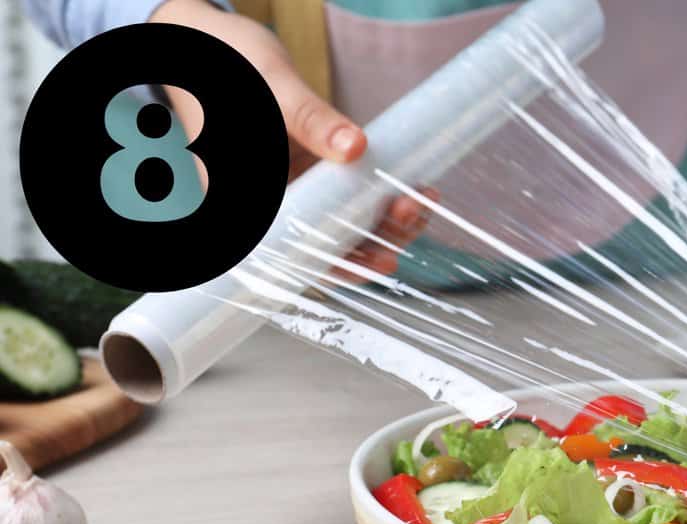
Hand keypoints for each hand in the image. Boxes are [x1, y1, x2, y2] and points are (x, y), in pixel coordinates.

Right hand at [150, 0, 426, 270]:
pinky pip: (347, 194)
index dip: (341, 264)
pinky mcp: (309, 173)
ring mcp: (290, 189)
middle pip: (326, 243)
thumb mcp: (272, 87)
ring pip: (342, 222)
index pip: (297, 252)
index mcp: (247, 198)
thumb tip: (354, 147)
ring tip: (420, 202)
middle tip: (411, 214)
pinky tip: (413, 188)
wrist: (210, 41)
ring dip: (383, 221)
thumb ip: (310, 119)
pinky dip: (379, 195)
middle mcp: (268, 204)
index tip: (380, 260)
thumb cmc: (227, 63)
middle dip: (375, 239)